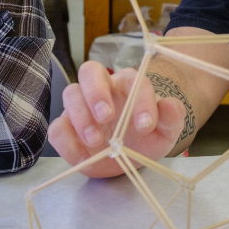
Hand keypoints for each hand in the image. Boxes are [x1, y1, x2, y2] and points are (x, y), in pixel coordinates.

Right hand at [48, 61, 185, 177]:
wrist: (130, 156)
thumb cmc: (147, 136)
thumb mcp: (165, 131)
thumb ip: (171, 117)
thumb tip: (170, 105)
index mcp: (127, 84)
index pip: (131, 79)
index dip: (138, 100)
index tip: (146, 126)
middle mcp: (101, 88)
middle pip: (90, 71)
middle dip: (96, 92)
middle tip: (106, 116)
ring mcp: (80, 106)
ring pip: (71, 94)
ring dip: (81, 116)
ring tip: (96, 140)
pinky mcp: (66, 127)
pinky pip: (57, 127)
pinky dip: (66, 140)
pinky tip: (82, 156)